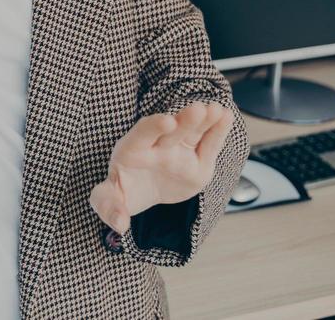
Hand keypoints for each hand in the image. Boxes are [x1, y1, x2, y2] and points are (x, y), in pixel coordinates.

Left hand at [88, 100, 233, 233]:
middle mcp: (157, 146)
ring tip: (218, 110)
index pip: (142, 134)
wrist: (142, 189)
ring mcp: (178, 150)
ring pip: (193, 132)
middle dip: (185, 120)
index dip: (153, 126)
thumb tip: (119, 224)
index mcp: (132, 150)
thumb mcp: (108, 200)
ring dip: (205, 120)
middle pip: (172, 131)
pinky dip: (218, 131)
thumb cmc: (122, 191)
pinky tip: (227, 117)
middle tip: (198, 109)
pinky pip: (209, 144)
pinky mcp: (198, 160)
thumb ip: (109, 207)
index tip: (168, 121)